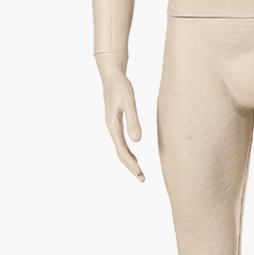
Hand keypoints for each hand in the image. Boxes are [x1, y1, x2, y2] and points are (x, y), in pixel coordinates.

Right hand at [95, 52, 143, 181]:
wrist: (112, 75)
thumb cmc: (121, 87)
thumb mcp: (129, 102)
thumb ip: (133, 121)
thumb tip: (137, 141)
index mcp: (113, 126)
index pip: (122, 150)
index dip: (131, 163)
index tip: (140, 173)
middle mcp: (111, 128)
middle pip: (120, 153)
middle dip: (130, 167)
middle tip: (142, 179)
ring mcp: (113, 126)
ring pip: (120, 149)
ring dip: (129, 161)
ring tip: (139, 172)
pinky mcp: (116, 122)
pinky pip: (121, 142)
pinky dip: (128, 151)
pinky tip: (135, 155)